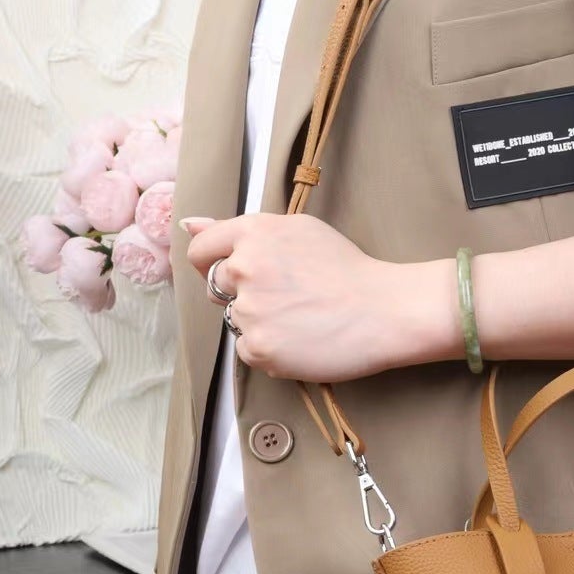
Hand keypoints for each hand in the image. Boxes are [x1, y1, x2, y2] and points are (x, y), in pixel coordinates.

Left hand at [183, 212, 455, 381]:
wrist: (385, 310)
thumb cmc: (348, 269)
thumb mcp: (298, 230)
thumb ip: (240, 229)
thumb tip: (187, 223)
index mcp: (253, 233)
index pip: (201, 249)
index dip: (214, 263)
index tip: (235, 273)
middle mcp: (244, 268)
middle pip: (216, 287)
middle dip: (241, 293)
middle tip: (286, 297)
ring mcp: (249, 310)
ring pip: (234, 320)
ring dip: (258, 322)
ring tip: (300, 319)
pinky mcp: (259, 347)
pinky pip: (246, 351)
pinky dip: (269, 349)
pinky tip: (301, 339)